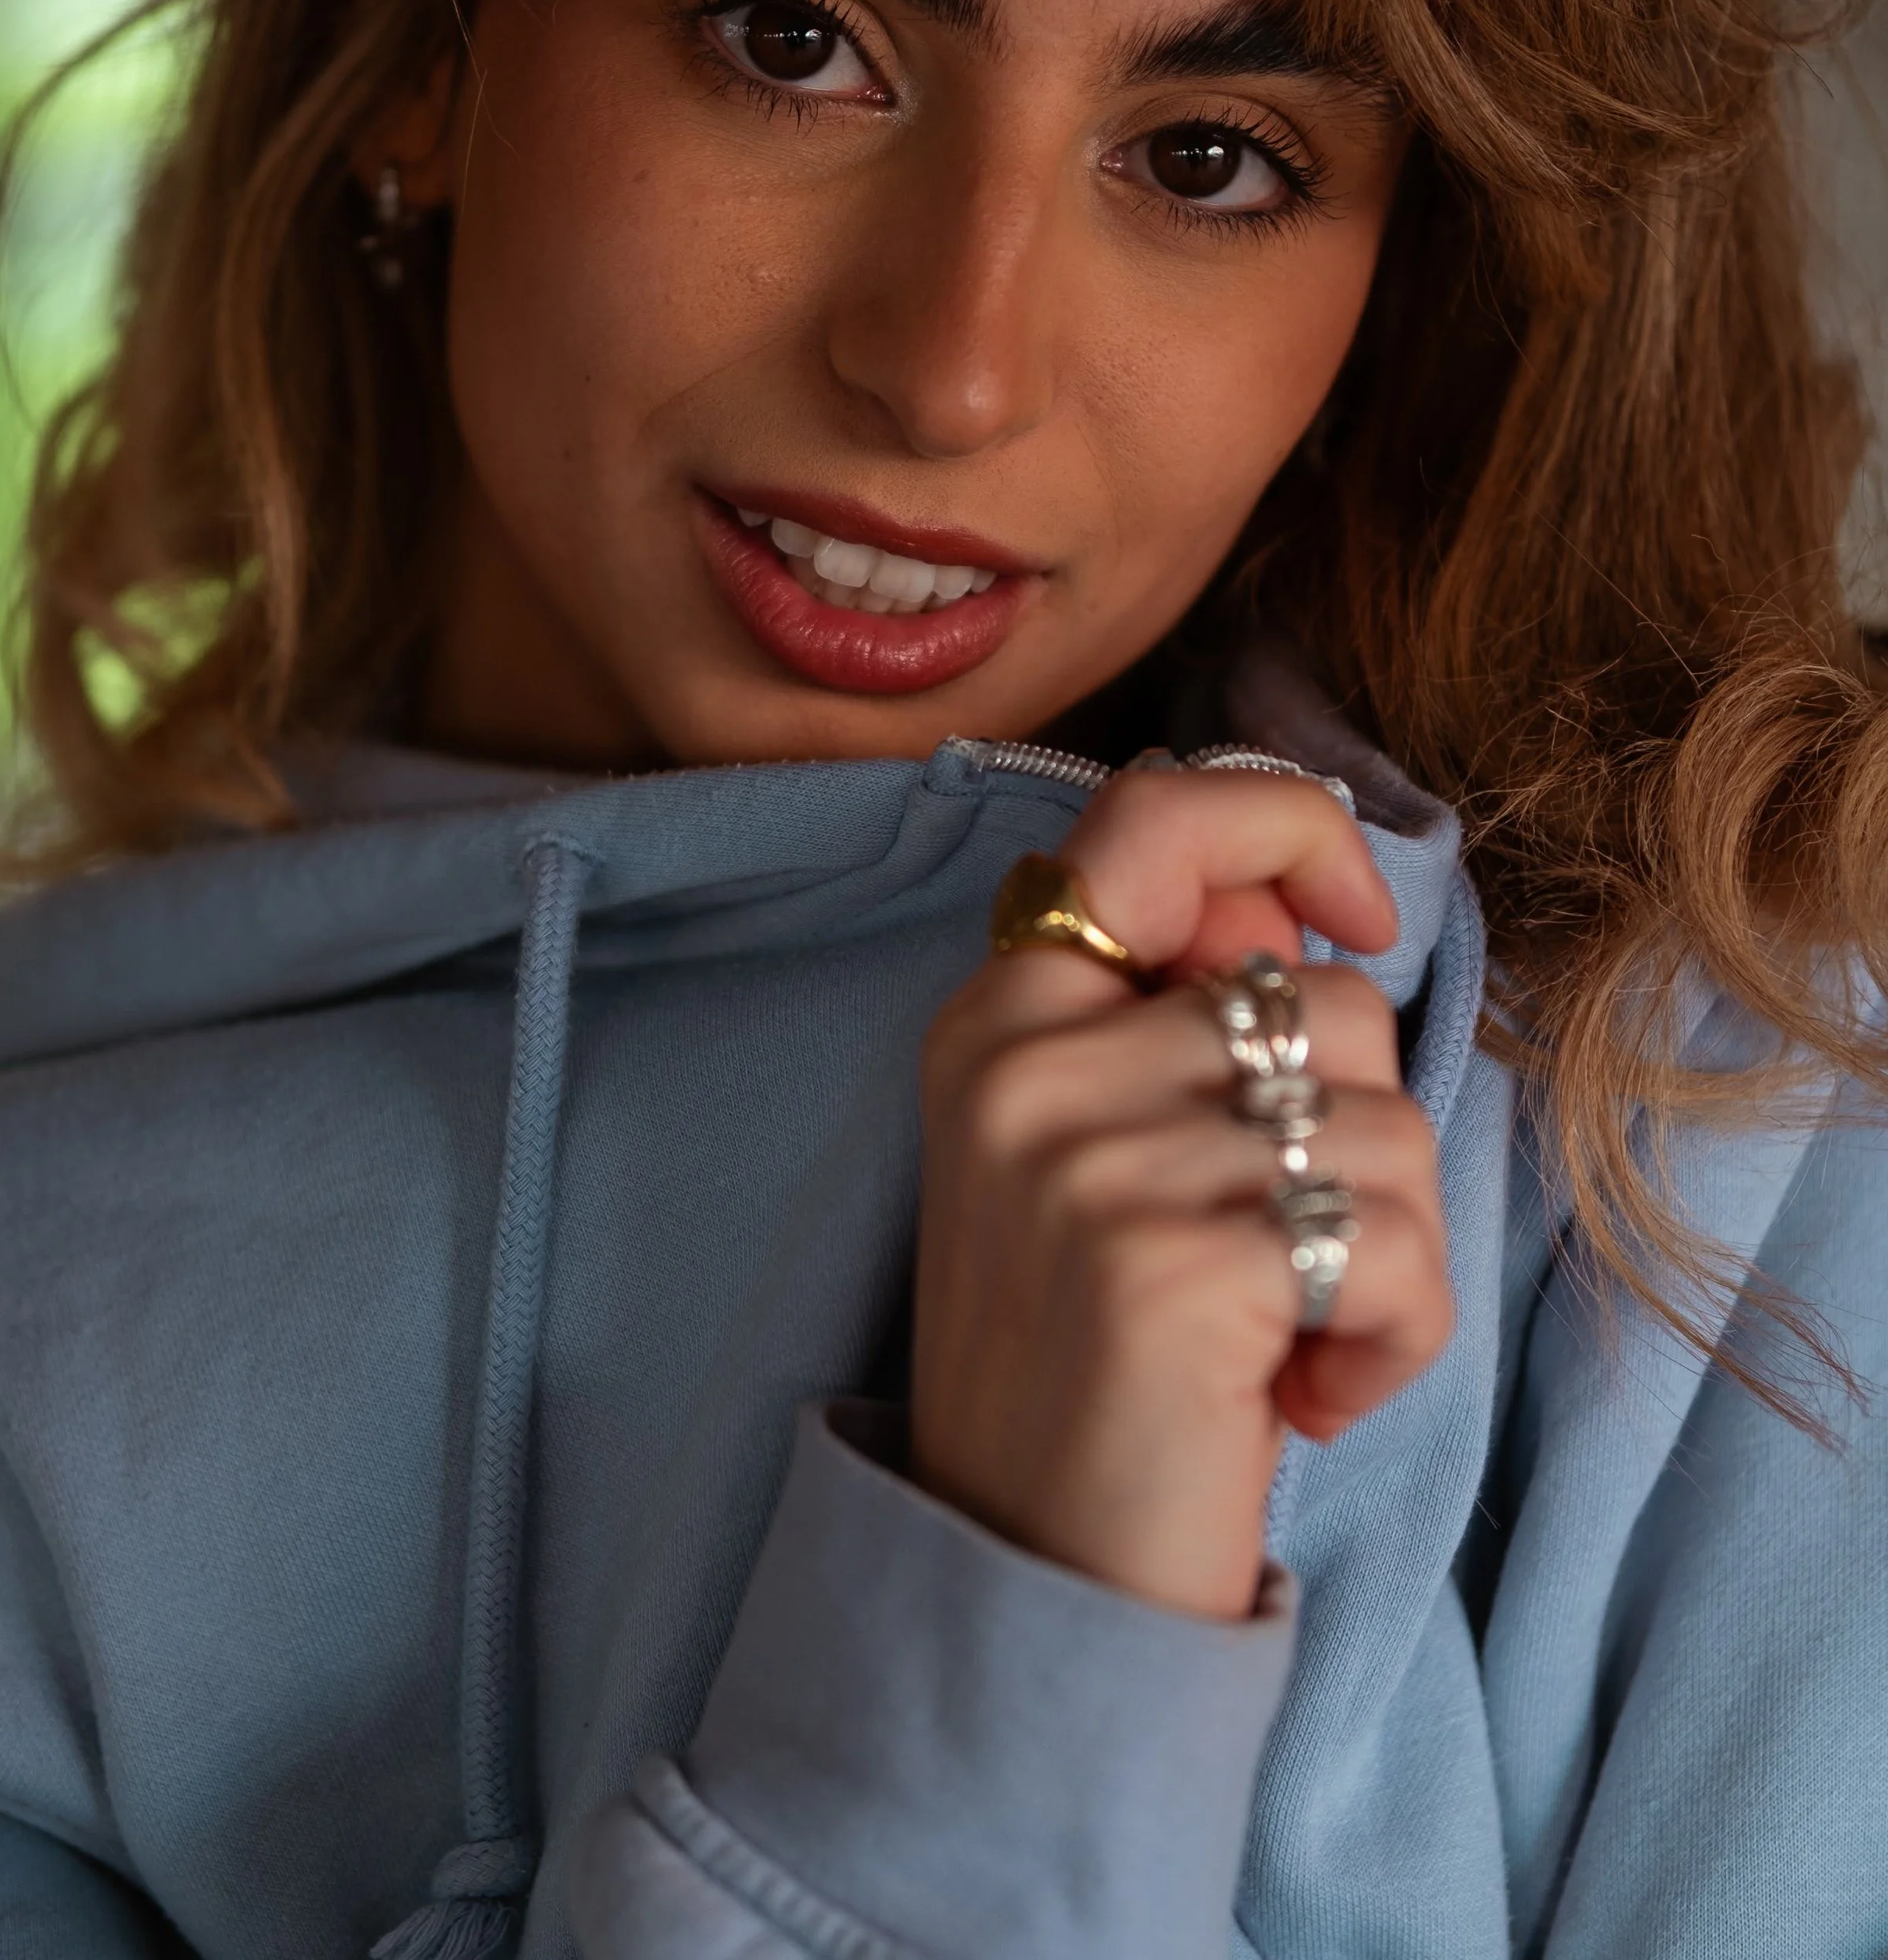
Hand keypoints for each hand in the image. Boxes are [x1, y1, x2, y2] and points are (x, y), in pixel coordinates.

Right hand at [910, 768, 1452, 1619]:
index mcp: (1003, 1014)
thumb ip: (1186, 1017)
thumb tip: (1314, 914)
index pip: (1154, 815)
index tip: (1363, 912)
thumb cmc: (1101, 1367)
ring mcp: (1088, 1160)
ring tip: (1290, 1345)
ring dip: (1390, 1257)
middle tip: (1292, 1265)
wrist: (1025, 1582)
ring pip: (1387, 1126)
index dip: (1290, 826)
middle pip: (1328, 1004)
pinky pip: (1396, 1246)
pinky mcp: (1171, 1263)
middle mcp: (1025, 1061)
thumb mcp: (1099, 1156)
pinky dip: (1395, 1341)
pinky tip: (1301, 1401)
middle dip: (1365, 1143)